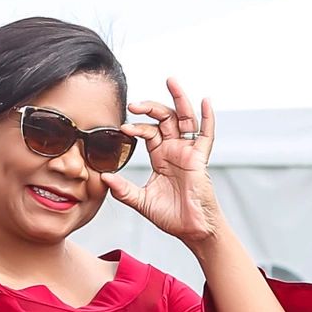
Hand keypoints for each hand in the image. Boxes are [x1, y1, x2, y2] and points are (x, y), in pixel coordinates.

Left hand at [103, 77, 223, 250]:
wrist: (192, 230)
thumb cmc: (172, 216)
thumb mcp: (141, 202)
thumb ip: (123, 190)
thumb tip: (104, 178)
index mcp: (161, 157)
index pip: (149, 132)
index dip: (136, 127)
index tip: (123, 128)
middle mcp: (175, 150)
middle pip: (165, 118)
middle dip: (150, 107)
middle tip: (134, 104)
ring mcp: (189, 152)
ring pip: (185, 119)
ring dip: (178, 99)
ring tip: (170, 81)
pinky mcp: (200, 159)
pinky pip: (206, 135)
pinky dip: (208, 117)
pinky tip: (205, 101)